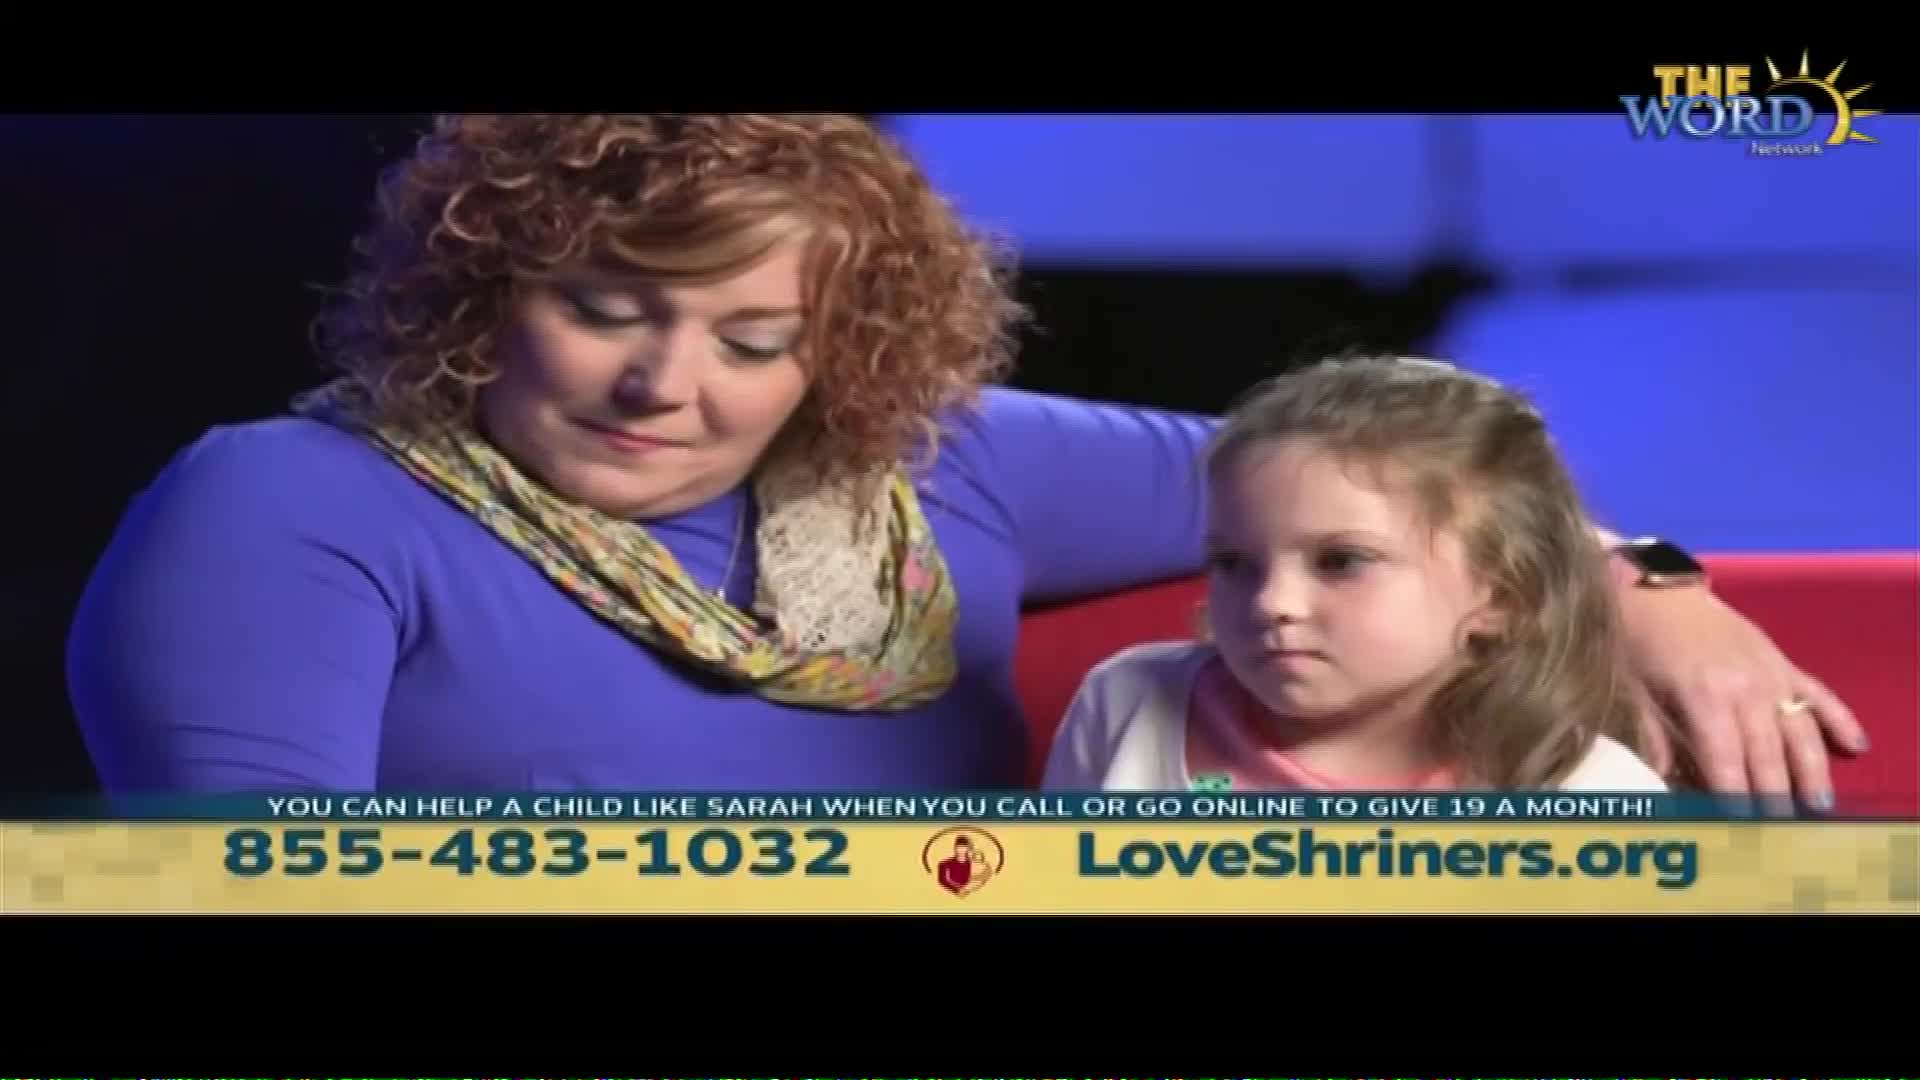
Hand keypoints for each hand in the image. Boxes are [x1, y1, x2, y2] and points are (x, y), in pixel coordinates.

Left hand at [1616, 584, 1869, 809]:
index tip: (1742, 828)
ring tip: (1819, 805)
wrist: (1656, 590)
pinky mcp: (1783, 661)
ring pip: (1800, 730)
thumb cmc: (1638, 643)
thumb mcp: (1635, 694)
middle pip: (1767, 753)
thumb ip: (1656, 741)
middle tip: (1783, 831)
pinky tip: (1856, 745)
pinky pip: (1818, 693)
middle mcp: (1746, 688)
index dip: (1734, 798)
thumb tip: (1670, 787)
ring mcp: (1771, 673)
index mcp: (1704, 697)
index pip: (1726, 761)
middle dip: (1775, 795)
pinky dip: (1839, 719)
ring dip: (1811, 770)